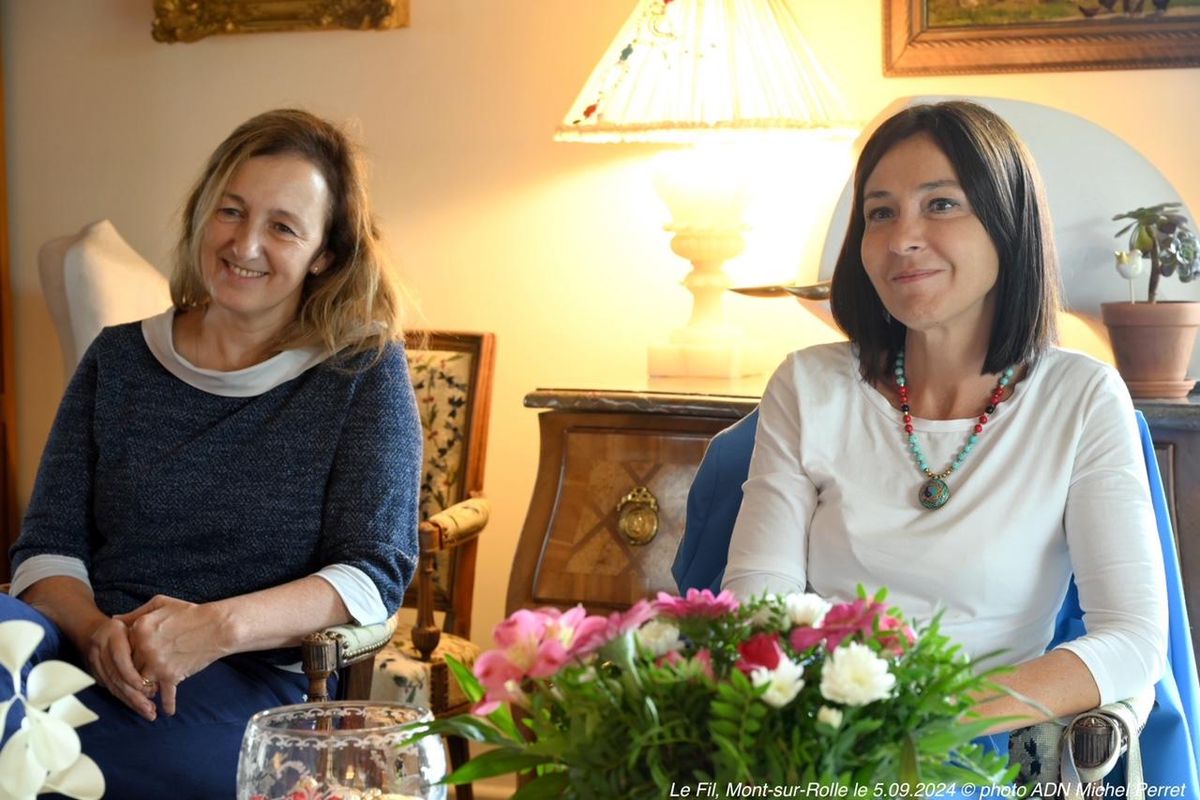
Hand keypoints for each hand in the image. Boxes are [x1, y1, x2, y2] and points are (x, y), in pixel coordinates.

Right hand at [79, 616, 157, 720]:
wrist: (92, 629)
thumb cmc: (127, 623)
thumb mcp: (138, 618)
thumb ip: (146, 627)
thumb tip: (162, 646)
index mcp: (112, 633)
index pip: (121, 659)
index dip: (133, 677)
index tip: (149, 689)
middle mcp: (100, 648)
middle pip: (117, 677)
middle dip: (135, 696)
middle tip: (151, 709)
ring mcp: (94, 662)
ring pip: (113, 686)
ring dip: (131, 701)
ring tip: (148, 712)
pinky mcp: (94, 673)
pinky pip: (110, 688)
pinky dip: (124, 698)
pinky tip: (137, 706)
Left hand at [115, 594, 228, 715]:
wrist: (218, 626)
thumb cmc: (191, 613)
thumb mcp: (161, 603)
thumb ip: (136, 613)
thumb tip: (114, 620)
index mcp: (139, 628)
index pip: (122, 646)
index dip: (127, 653)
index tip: (132, 658)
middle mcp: (144, 647)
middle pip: (129, 666)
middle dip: (134, 674)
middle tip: (136, 682)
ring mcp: (156, 664)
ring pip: (141, 683)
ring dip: (146, 691)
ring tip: (149, 698)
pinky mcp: (171, 676)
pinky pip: (165, 695)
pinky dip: (168, 705)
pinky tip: (168, 712)